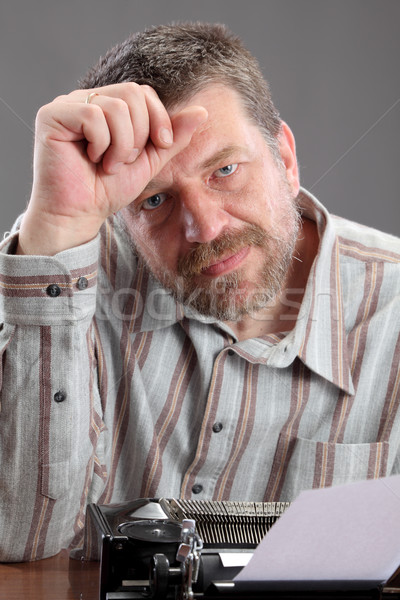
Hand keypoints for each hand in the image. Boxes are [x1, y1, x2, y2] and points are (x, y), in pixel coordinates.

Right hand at [17, 83, 207, 254]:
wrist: (79, 216)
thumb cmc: (107, 190)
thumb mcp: (149, 162)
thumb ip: (172, 137)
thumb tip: (202, 112)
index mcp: (107, 106)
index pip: (142, 92)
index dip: (158, 119)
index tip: (160, 147)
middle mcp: (86, 100)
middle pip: (132, 93)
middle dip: (139, 134)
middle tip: (126, 161)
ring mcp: (67, 105)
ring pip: (116, 106)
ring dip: (122, 144)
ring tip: (109, 164)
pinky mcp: (51, 115)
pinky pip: (92, 115)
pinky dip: (102, 144)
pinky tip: (92, 159)